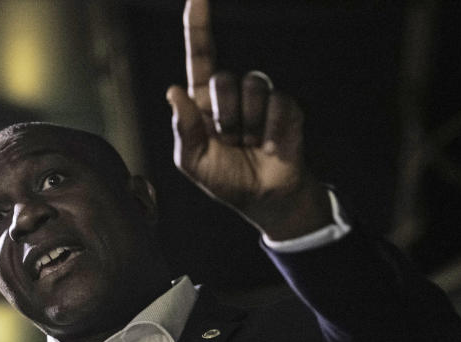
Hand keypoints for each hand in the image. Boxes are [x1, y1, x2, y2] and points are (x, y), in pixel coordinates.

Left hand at [166, 0, 330, 240]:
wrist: (263, 198)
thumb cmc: (225, 179)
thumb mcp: (193, 162)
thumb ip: (182, 128)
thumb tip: (173, 90)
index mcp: (204, 101)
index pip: (200, 55)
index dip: (198, 24)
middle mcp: (232, 93)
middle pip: (224, 78)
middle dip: (224, 114)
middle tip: (230, 140)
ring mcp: (261, 98)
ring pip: (253, 87)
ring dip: (248, 124)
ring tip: (250, 144)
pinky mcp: (287, 109)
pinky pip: (278, 105)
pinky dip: (271, 131)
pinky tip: (270, 146)